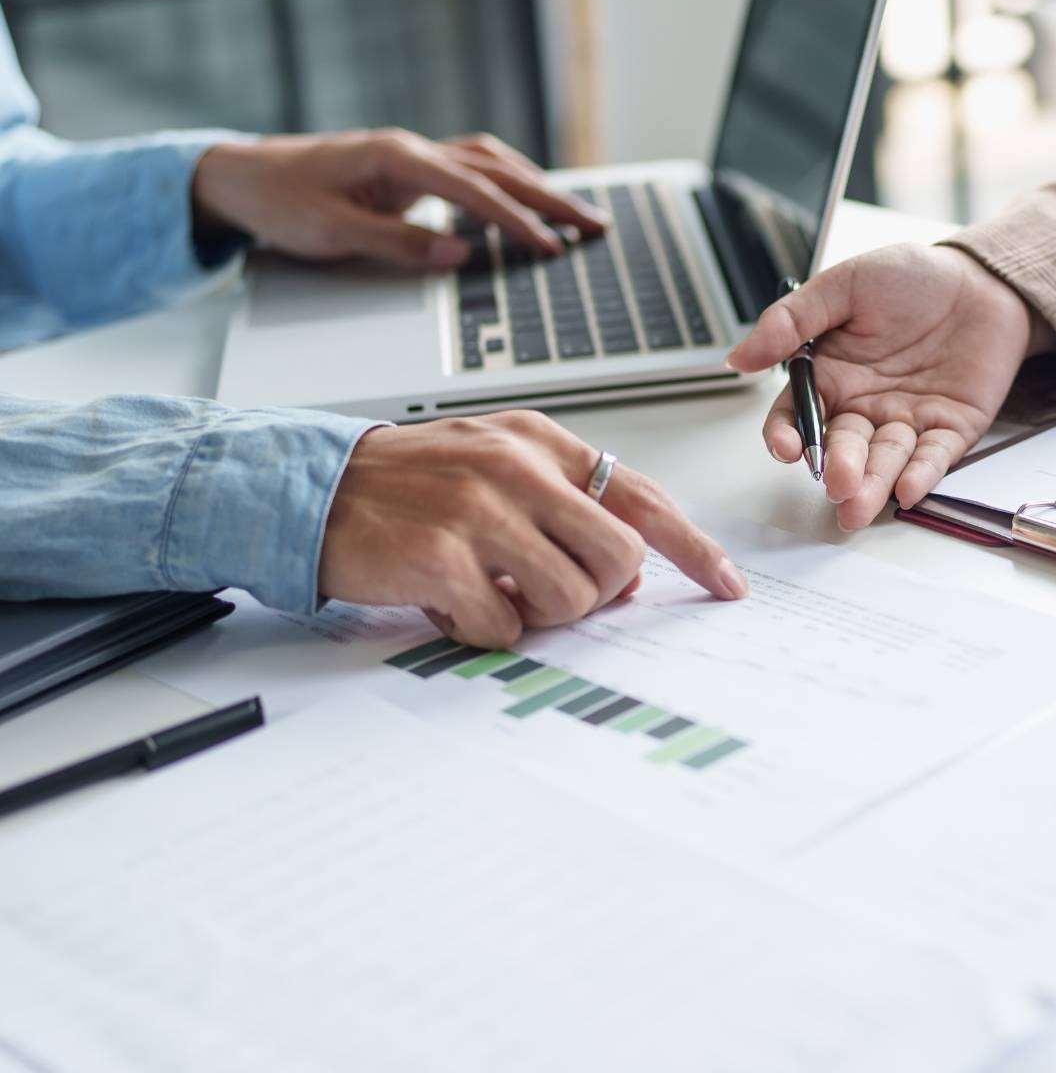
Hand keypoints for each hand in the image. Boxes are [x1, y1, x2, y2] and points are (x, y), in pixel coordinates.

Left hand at [192, 129, 608, 269]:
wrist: (240, 175)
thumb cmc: (278, 201)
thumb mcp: (329, 232)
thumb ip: (397, 243)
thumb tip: (458, 254)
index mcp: (395, 158)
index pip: (473, 190)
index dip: (516, 221)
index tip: (551, 246)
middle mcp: (411, 149)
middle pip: (497, 169)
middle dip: (550, 198)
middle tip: (595, 224)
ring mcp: (412, 156)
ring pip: (491, 163)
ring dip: (536, 186)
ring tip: (576, 214)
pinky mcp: (410, 168)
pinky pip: (473, 170)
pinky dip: (508, 183)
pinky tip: (528, 199)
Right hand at [319, 411, 747, 647]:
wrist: (311, 487)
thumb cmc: (409, 486)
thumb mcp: (496, 467)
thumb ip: (565, 504)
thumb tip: (631, 571)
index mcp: (541, 442)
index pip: (644, 497)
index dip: (695, 549)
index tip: (727, 585)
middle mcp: (517, 468)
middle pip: (620, 558)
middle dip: (598, 594)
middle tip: (548, 592)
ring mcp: (480, 511)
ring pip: (572, 597)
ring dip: (537, 614)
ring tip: (491, 591)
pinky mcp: (441, 558)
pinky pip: (505, 627)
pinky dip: (482, 630)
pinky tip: (448, 602)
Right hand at [727, 244, 1055, 529]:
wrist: (981, 277)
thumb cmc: (912, 277)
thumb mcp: (844, 285)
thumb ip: (791, 321)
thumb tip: (739, 356)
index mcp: (832, 375)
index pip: (798, 417)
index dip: (789, 436)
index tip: (787, 448)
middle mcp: (865, 405)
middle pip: (843, 447)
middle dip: (839, 468)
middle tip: (837, 482)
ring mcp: (908, 420)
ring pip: (885, 460)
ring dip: (873, 484)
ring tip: (859, 504)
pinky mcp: (952, 428)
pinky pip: (935, 456)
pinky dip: (922, 474)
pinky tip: (909, 489)